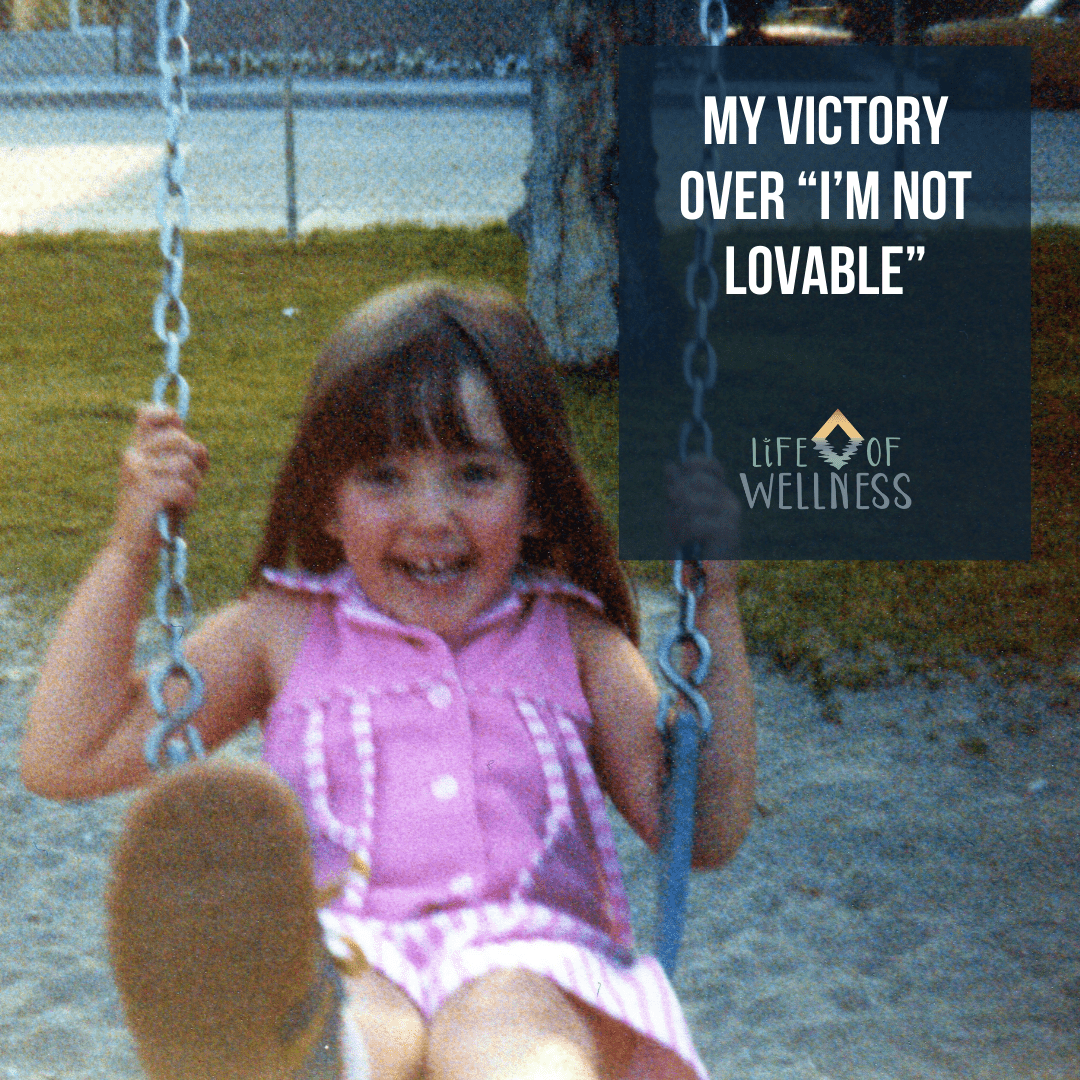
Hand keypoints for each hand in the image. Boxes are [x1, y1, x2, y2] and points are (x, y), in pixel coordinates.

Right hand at [111, 405, 209, 566]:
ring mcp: (137, 473)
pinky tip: (178, 510)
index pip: (149, 415)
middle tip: (188, 484)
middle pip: (181, 440)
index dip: (170, 417)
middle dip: (195, 463)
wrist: (133, 547)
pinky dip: (189, 501)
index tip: (181, 431)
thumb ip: (184, 459)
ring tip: (181, 500)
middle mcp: (133, 456)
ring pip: (185, 465)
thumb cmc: (157, 513)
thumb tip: (199, 447)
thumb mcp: (173, 480)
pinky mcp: (145, 491)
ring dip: (193, 485)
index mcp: (137, 450)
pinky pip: (183, 488)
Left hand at [664, 454, 739, 563]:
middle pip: (693, 480)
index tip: (675, 487)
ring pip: (691, 500)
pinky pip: (694, 521)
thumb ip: (674, 492)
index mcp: (718, 494)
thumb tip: (670, 465)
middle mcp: (728, 499)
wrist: (704, 582)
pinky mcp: (729, 530)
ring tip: (680, 536)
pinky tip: (687, 544)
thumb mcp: (676, 517)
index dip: (689, 468)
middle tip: (674, 522)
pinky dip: (683, 533)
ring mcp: (731, 514)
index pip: (706, 464)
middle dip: (674, 500)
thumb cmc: (689, 550)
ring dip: (676, 519)